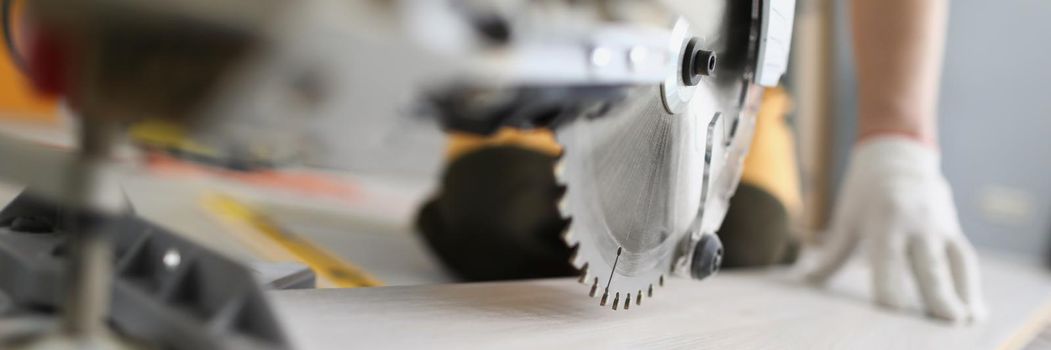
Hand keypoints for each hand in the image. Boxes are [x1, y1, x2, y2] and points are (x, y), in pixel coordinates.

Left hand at [804, 136, 986, 322]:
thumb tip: (806, 281)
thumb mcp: (847, 218)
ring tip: (966, 320)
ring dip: (964, 293)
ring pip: (956, 263)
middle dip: (938, 294)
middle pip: (928, 264)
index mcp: (884, 221)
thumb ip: (832, 255)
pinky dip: (972, 285)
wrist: (897, 156)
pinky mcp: (953, 228)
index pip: (888, 261)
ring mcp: (939, 226)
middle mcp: (916, 224)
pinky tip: (977, 310)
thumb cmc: (865, 191)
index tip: (892, 310)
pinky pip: (966, 259)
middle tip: (946, 320)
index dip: (889, 287)